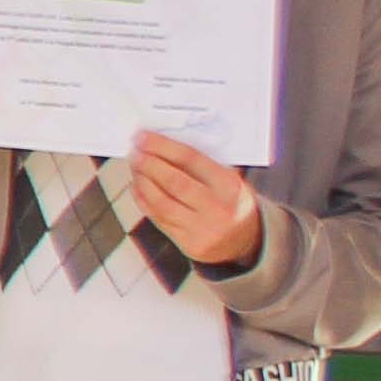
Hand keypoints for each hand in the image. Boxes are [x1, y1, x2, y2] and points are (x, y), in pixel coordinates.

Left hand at [124, 131, 266, 271]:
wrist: (245, 242)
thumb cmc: (233, 202)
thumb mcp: (230, 180)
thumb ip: (204, 165)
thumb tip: (164, 145)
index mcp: (229, 186)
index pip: (191, 160)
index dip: (163, 146)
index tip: (144, 137)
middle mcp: (216, 208)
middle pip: (173, 182)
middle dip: (148, 164)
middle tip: (134, 151)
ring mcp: (201, 228)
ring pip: (161, 203)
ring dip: (142, 181)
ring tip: (134, 167)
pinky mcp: (188, 243)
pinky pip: (159, 219)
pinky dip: (144, 200)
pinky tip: (137, 186)